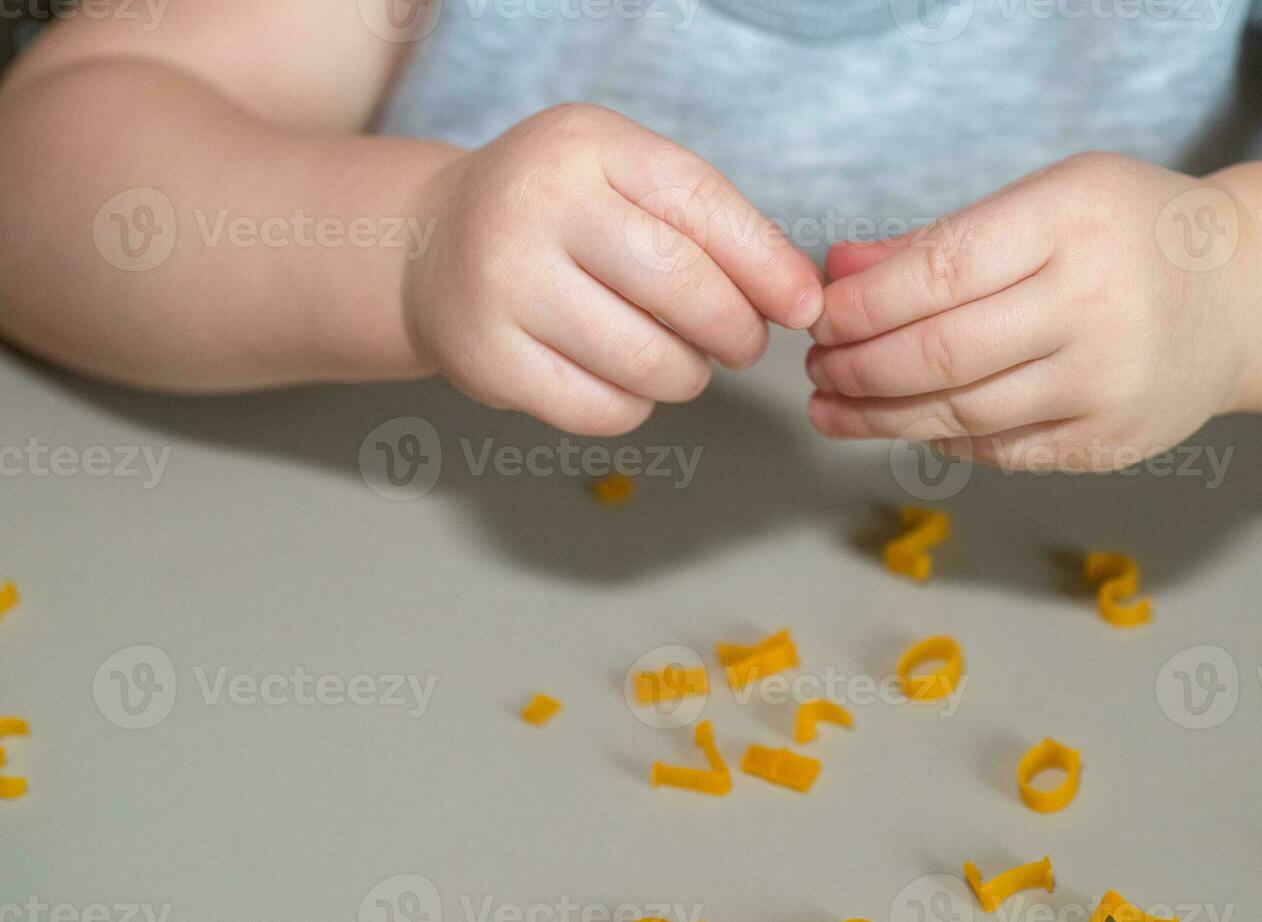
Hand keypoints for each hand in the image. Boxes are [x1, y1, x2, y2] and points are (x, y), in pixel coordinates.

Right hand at [405, 104, 821, 434]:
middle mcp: (536, 206)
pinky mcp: (486, 359)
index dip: (767, 265)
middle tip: (742, 344)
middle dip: (736, 330)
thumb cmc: (559, 214)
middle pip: (682, 288)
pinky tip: (624, 379)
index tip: (802, 306)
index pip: (701, 206)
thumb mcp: (622, 178)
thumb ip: (708, 222)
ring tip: (681, 360)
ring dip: (688, 375)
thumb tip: (798, 298)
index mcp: (586, 146)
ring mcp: (502, 285)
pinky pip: (602, 409)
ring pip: (647, 361)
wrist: (431, 246)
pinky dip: (635, 406)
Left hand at [805, 152, 1261, 471]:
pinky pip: (996, 451)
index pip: (937, 274)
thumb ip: (940, 239)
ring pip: (960, 414)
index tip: (816, 316)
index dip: (860, 306)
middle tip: (815, 366)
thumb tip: (837, 272)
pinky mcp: (1109, 443)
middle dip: (855, 366)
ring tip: (832, 402)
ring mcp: (1107, 384)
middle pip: (940, 354)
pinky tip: (898, 423)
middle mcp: (1095, 305)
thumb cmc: (1127, 235)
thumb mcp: (1046, 201)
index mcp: (1072, 222)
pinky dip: (936, 439)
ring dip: (877, 415)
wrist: (1244, 297)